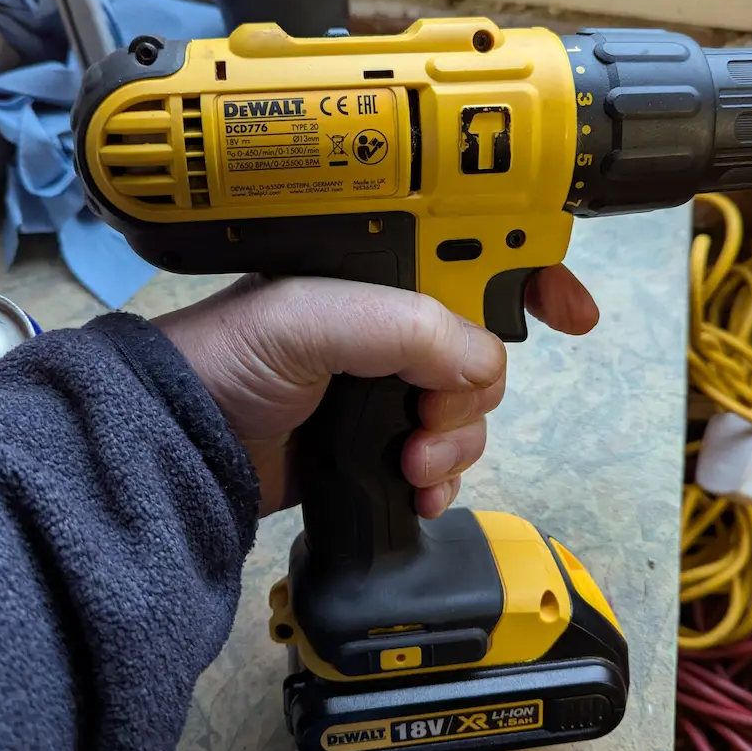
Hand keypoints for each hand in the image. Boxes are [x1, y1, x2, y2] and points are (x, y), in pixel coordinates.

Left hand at [154, 265, 597, 517]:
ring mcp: (385, 389)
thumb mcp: (316, 317)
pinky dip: (443, 479)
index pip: (474, 257)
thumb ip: (412, 328)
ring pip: (470, 412)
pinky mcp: (378, 446)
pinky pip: (445, 460)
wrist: (178, 445)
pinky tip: (417, 493)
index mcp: (380, 273)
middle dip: (474, 390)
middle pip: (484, 349)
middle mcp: (388, 326)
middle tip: (431, 418)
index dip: (531, 275)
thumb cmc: (232, 359)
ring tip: (409, 463)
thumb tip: (483, 367)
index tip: (573, 313)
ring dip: (454, 444)